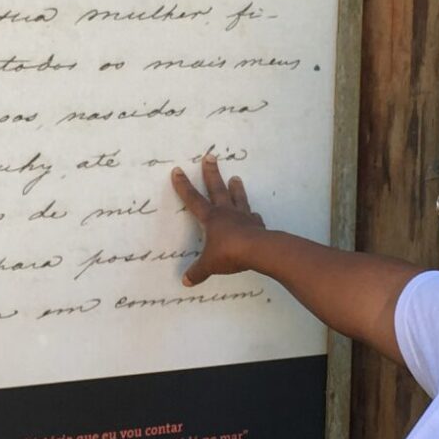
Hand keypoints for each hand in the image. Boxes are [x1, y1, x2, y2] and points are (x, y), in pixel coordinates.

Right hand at [171, 152, 267, 285]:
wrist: (260, 251)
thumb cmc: (230, 254)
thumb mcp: (210, 265)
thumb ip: (198, 272)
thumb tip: (186, 281)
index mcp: (211, 218)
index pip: (193, 199)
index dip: (183, 186)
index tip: (178, 170)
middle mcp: (227, 213)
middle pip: (217, 189)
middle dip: (211, 173)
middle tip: (210, 157)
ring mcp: (244, 217)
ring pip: (238, 198)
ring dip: (236, 188)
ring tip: (236, 177)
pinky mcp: (258, 225)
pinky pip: (254, 217)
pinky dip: (253, 215)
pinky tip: (255, 214)